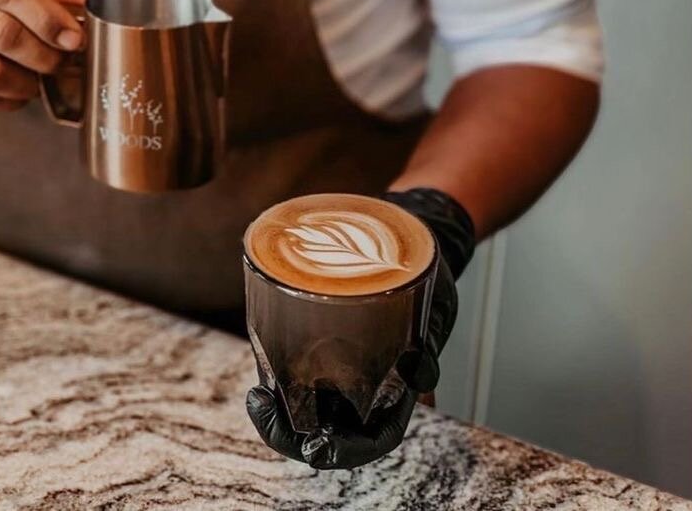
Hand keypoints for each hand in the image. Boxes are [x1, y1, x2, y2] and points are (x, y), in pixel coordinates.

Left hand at [246, 189, 475, 469]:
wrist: (411, 239)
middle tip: (266, 410)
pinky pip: (296, 370)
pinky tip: (261, 378)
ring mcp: (342, 365)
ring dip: (280, 416)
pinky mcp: (319, 339)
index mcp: (399, 386)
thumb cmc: (427, 277)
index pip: (376, 438)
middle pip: (333, 432)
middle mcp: (367, 383)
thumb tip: (420, 377)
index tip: (319, 446)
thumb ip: (427, 342)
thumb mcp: (433, 306)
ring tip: (258, 399)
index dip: (350, 451)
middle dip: (295, 436)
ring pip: (310, 408)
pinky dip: (278, 382)